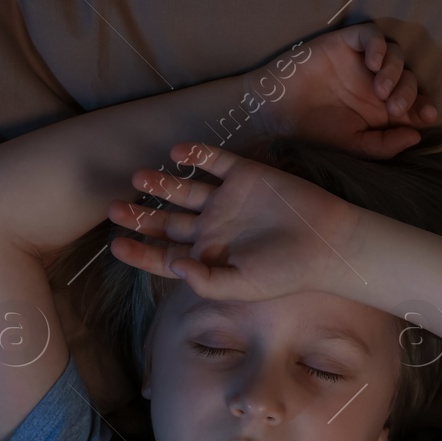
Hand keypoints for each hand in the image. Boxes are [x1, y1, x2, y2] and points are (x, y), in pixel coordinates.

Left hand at [107, 142, 361, 302]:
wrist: (326, 242)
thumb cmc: (286, 273)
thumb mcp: (242, 287)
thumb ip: (205, 281)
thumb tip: (174, 265)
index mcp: (208, 257)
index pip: (164, 256)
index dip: (139, 252)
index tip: (115, 245)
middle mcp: (211, 228)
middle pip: (166, 221)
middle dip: (140, 216)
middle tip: (115, 209)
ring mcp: (226, 200)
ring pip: (183, 188)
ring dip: (161, 183)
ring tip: (140, 177)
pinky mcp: (244, 175)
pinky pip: (213, 161)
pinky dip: (195, 154)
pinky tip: (178, 152)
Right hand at [245, 24, 438, 158]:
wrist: (278, 113)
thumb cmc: (314, 132)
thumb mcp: (353, 146)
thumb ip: (384, 145)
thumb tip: (417, 136)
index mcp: (381, 110)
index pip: (414, 103)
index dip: (424, 106)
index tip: (427, 116)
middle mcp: (376, 85)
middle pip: (409, 79)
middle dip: (409, 93)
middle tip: (394, 108)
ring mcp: (362, 63)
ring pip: (395, 55)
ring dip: (395, 71)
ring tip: (380, 90)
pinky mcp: (347, 44)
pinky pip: (372, 36)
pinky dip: (378, 46)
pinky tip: (372, 64)